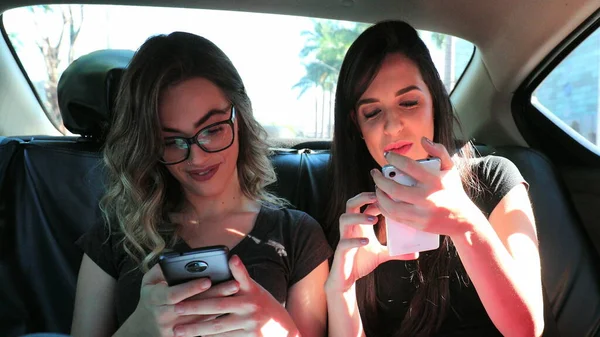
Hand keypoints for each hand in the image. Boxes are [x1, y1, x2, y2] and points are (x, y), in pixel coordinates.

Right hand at [124, 263, 236, 336]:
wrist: (145, 326)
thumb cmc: (150, 297)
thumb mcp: (148, 281)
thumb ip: (160, 269)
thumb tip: (174, 256)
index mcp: (155, 299)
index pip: (174, 294)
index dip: (191, 288)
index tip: (207, 280)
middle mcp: (165, 315)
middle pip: (194, 306)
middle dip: (215, 294)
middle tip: (233, 284)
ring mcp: (174, 328)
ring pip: (202, 316)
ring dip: (221, 304)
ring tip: (236, 292)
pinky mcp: (183, 335)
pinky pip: (203, 325)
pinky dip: (217, 315)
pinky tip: (230, 306)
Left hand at [172, 255, 298, 336]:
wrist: (282, 328)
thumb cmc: (265, 304)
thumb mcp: (255, 288)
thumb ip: (241, 275)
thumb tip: (232, 258)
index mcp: (247, 294)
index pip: (219, 296)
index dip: (199, 299)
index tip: (180, 301)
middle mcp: (248, 310)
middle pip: (215, 315)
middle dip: (193, 316)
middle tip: (174, 317)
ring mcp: (249, 326)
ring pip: (217, 330)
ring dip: (197, 330)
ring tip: (179, 331)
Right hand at [325, 192, 417, 293]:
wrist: (346, 279)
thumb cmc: (361, 262)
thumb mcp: (382, 255)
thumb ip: (396, 252)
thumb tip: (416, 253)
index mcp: (359, 226)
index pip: (363, 204)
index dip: (373, 199)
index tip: (388, 197)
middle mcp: (350, 228)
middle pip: (350, 204)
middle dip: (362, 198)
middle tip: (377, 198)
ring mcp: (344, 238)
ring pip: (344, 219)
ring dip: (358, 216)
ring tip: (374, 219)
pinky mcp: (341, 252)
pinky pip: (345, 242)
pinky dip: (355, 240)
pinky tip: (367, 241)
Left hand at [371, 137, 477, 236]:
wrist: (463, 220)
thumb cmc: (454, 191)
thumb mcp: (450, 169)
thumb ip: (439, 151)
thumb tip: (423, 139)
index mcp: (434, 181)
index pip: (408, 166)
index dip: (394, 158)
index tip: (387, 155)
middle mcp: (427, 197)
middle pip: (394, 188)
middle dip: (379, 179)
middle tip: (375, 173)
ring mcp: (421, 213)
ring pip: (391, 205)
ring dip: (379, 195)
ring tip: (377, 186)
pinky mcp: (417, 224)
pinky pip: (394, 216)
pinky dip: (384, 207)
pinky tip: (381, 200)